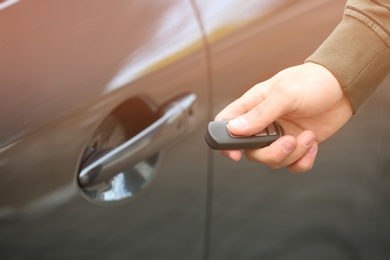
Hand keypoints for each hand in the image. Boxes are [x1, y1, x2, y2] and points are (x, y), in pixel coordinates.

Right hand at [215, 62, 353, 171]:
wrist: (344, 85)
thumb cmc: (312, 81)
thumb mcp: (285, 94)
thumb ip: (260, 113)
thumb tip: (234, 129)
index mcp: (253, 106)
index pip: (226, 124)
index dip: (224, 142)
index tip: (235, 155)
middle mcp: (263, 123)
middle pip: (251, 151)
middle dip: (270, 153)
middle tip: (288, 142)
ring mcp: (280, 135)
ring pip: (272, 160)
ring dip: (292, 154)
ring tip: (307, 137)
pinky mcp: (297, 144)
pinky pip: (292, 164)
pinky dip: (302, 161)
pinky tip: (312, 144)